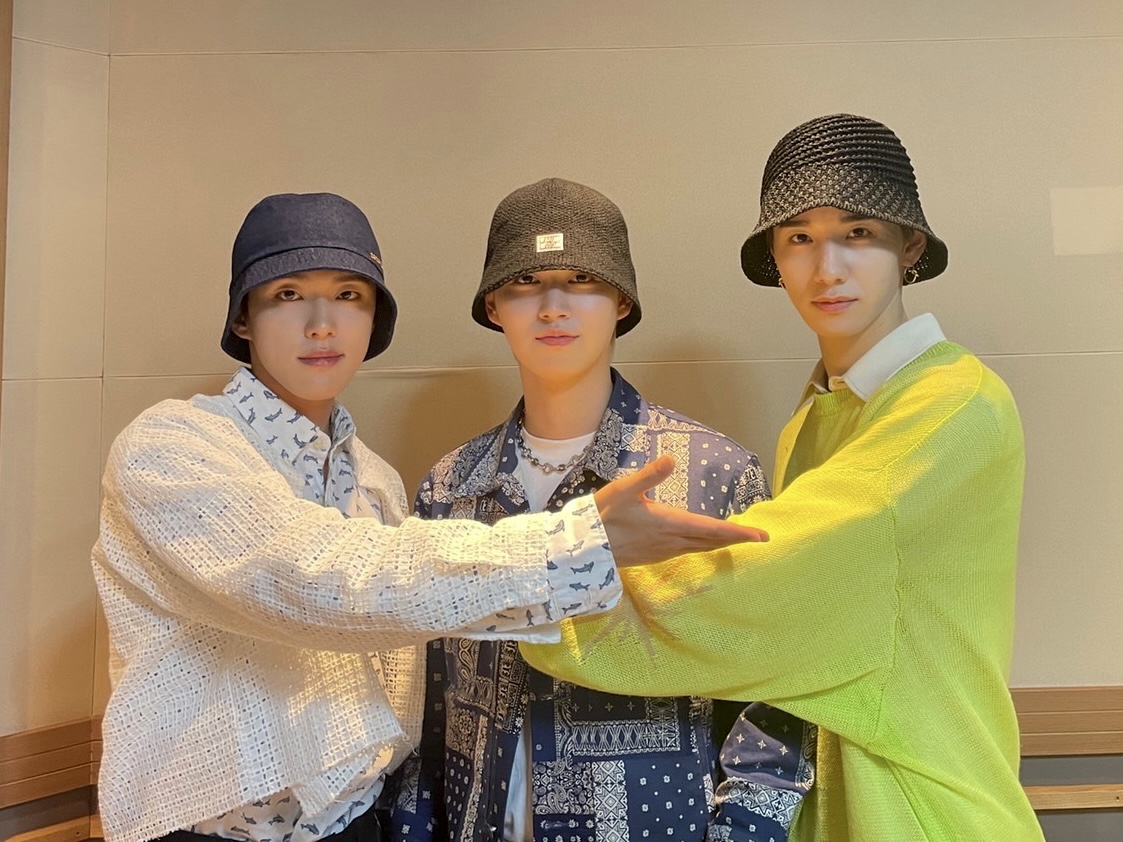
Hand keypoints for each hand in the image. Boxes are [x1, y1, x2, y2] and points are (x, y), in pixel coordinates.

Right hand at [594, 455, 767, 567]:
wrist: (583, 549)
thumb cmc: (602, 516)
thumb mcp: (624, 490)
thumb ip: (649, 475)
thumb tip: (671, 459)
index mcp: (670, 523)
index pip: (713, 529)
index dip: (739, 532)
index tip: (761, 536)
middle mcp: (672, 541)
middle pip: (712, 541)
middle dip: (736, 539)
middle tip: (758, 537)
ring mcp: (663, 551)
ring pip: (701, 548)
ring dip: (720, 543)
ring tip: (735, 539)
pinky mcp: (654, 556)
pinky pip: (687, 552)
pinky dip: (703, 547)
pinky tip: (701, 544)